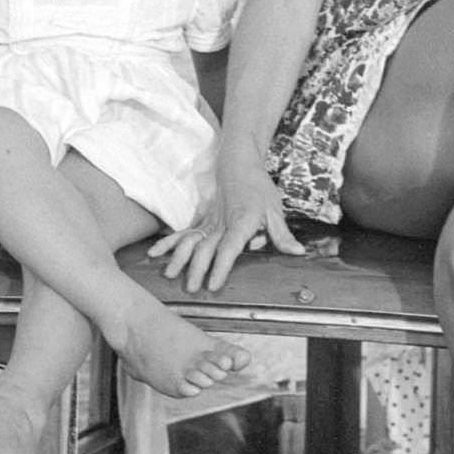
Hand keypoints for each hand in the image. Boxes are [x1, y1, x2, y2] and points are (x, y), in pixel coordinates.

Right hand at [148, 157, 304, 291]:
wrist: (239, 164)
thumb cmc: (260, 188)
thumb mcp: (275, 210)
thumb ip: (282, 235)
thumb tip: (298, 252)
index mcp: (242, 221)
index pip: (230, 247)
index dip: (221, 266)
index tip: (213, 285)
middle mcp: (222, 223)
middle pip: (207, 247)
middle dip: (197, 269)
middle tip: (191, 289)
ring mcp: (209, 221)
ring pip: (191, 240)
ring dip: (179, 257)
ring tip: (170, 274)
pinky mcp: (202, 220)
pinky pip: (184, 233)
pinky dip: (169, 243)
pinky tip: (156, 253)